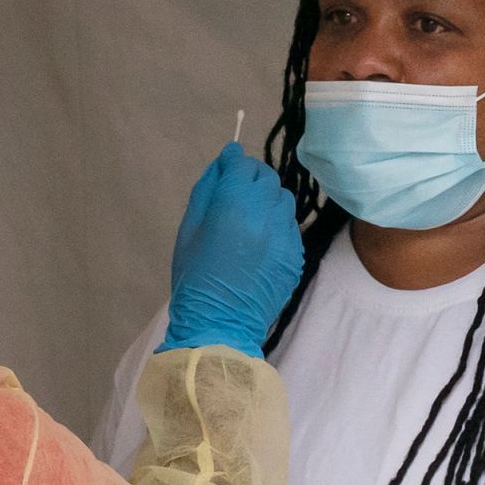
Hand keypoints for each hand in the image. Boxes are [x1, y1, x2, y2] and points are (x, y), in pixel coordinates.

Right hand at [158, 143, 302, 357]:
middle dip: (252, 179)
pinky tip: (260, 245)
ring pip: (283, 201)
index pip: (243, 164)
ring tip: (249, 221)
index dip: (233, 162)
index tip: (227, 166)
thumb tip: (223, 161)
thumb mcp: (189, 228)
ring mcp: (286, 236)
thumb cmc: (194, 275)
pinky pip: (290, 227)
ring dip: (267, 201)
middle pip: (267, 178)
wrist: (219, 323)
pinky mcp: (296, 255)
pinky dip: (276, 226)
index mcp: (235, 204)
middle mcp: (267, 214)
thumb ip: (207, 189)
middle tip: (236, 195)